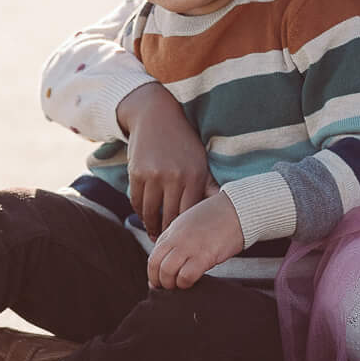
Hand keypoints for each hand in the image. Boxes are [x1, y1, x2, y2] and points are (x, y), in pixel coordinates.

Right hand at [118, 83, 211, 234]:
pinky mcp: (136, 173)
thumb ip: (209, 186)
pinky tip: (145, 218)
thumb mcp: (200, 160)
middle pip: (170, 217)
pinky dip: (140, 213)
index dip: (185, 229)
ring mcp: (154, 175)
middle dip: (168, 233)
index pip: (190, 213)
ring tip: (155, 236)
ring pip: (151, 213)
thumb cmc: (183, 142)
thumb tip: (223, 207)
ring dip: (152, 227)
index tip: (184, 238)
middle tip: (168, 245)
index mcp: (195, 175)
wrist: (155, 115)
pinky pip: (137, 202)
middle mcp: (175, 176)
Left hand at [149, 191, 244, 289]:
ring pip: (166, 272)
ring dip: (171, 284)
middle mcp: (177, 238)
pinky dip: (186, 283)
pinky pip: (186, 275)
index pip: (153, 256)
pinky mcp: (205, 255)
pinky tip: (193, 281)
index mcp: (172, 231)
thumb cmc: (218, 218)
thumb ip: (177, 238)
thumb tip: (170, 259)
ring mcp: (190, 246)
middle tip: (169, 287)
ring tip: (181, 285)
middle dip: (159, 281)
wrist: (238, 209)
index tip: (159, 282)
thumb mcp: (190, 223)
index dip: (153, 273)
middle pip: (155, 265)